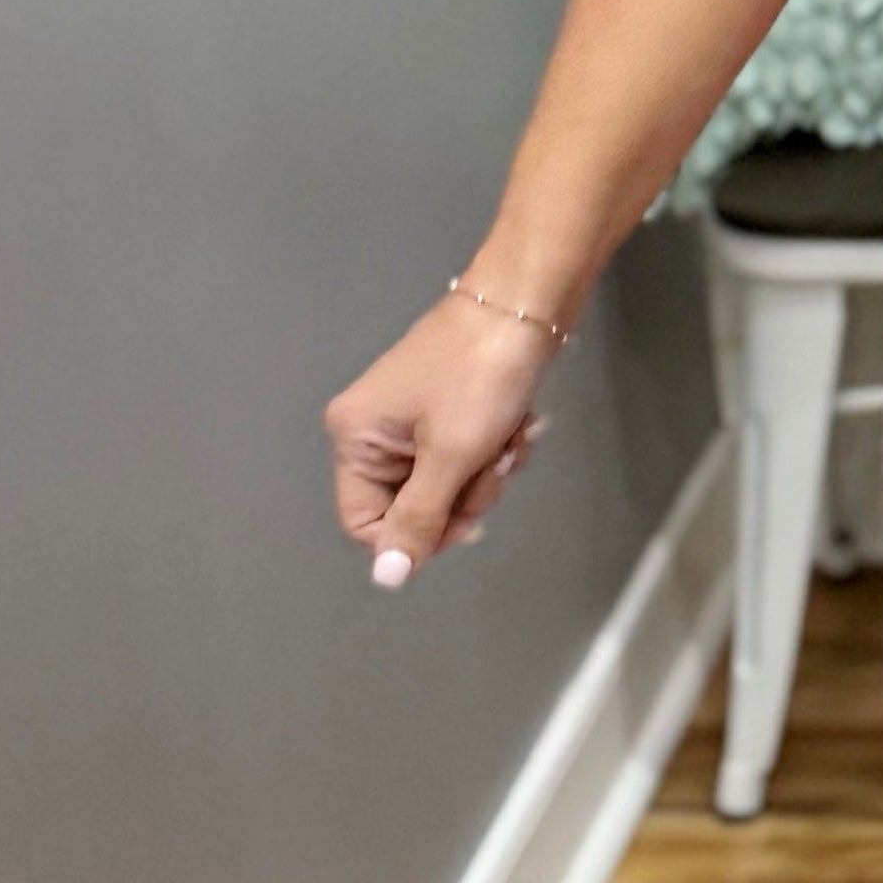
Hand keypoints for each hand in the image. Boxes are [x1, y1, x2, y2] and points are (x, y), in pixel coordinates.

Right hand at [325, 296, 555, 587]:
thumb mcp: (450, 456)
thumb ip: (419, 520)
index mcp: (355, 438)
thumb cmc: (481, 375)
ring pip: (447, 485)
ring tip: (510, 433)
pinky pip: (467, 457)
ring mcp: (411, 419)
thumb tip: (387, 578)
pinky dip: (496, 448)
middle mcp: (373, 430)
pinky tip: (518, 423)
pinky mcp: (447, 409)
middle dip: (464, 493)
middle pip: (412, 507)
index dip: (416, 535)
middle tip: (493, 463)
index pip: (366, 524)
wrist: (526, 303)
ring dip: (488, 470)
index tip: (462, 521)